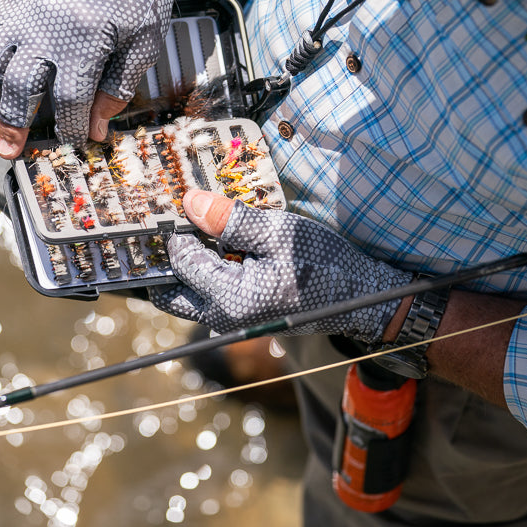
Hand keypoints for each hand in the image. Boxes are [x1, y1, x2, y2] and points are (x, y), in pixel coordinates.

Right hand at [0, 0, 183, 156]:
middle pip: (22, 88)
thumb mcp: (144, 45)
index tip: (75, 144)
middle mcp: (45, 31)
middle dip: (14, 125)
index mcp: (84, 44)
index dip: (71, 127)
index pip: (69, 101)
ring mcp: (23, 14)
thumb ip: (118, 89)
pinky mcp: (13, 1)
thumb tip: (96, 131)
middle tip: (9, 153)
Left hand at [150, 190, 412, 342]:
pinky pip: (209, 296)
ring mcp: (231, 323)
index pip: (180, 261)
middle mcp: (222, 319)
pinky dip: (207, 272)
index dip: (178, 230)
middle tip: (178, 224)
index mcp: (230, 299)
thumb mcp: (277, 232)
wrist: (358, 296)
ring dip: (188, 265)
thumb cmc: (322, 263)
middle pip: (171, 292)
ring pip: (188, 295)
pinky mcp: (241, 318)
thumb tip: (190, 203)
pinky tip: (224, 245)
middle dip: (168, 259)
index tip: (183, 205)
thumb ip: (230, 220)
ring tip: (202, 230)